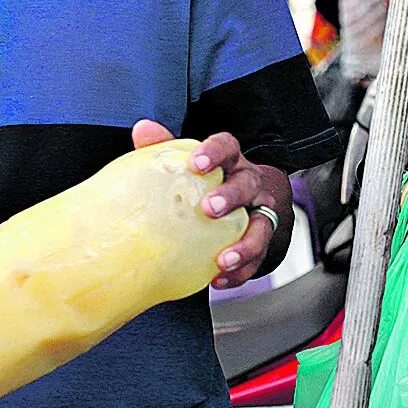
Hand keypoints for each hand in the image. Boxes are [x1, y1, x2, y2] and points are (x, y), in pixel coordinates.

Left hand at [132, 120, 287, 289]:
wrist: (250, 205)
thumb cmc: (212, 182)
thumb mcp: (193, 163)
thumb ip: (167, 147)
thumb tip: (143, 128)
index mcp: (231, 162)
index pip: (228, 147)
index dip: (215, 152)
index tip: (197, 162)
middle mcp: (250, 184)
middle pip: (248, 184)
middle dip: (231, 196)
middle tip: (210, 208)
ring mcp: (260, 214)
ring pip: (262, 226)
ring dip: (245, 244)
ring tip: (223, 259)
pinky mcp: (264, 242)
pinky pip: (258, 259)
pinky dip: (240, 271)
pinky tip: (219, 279)